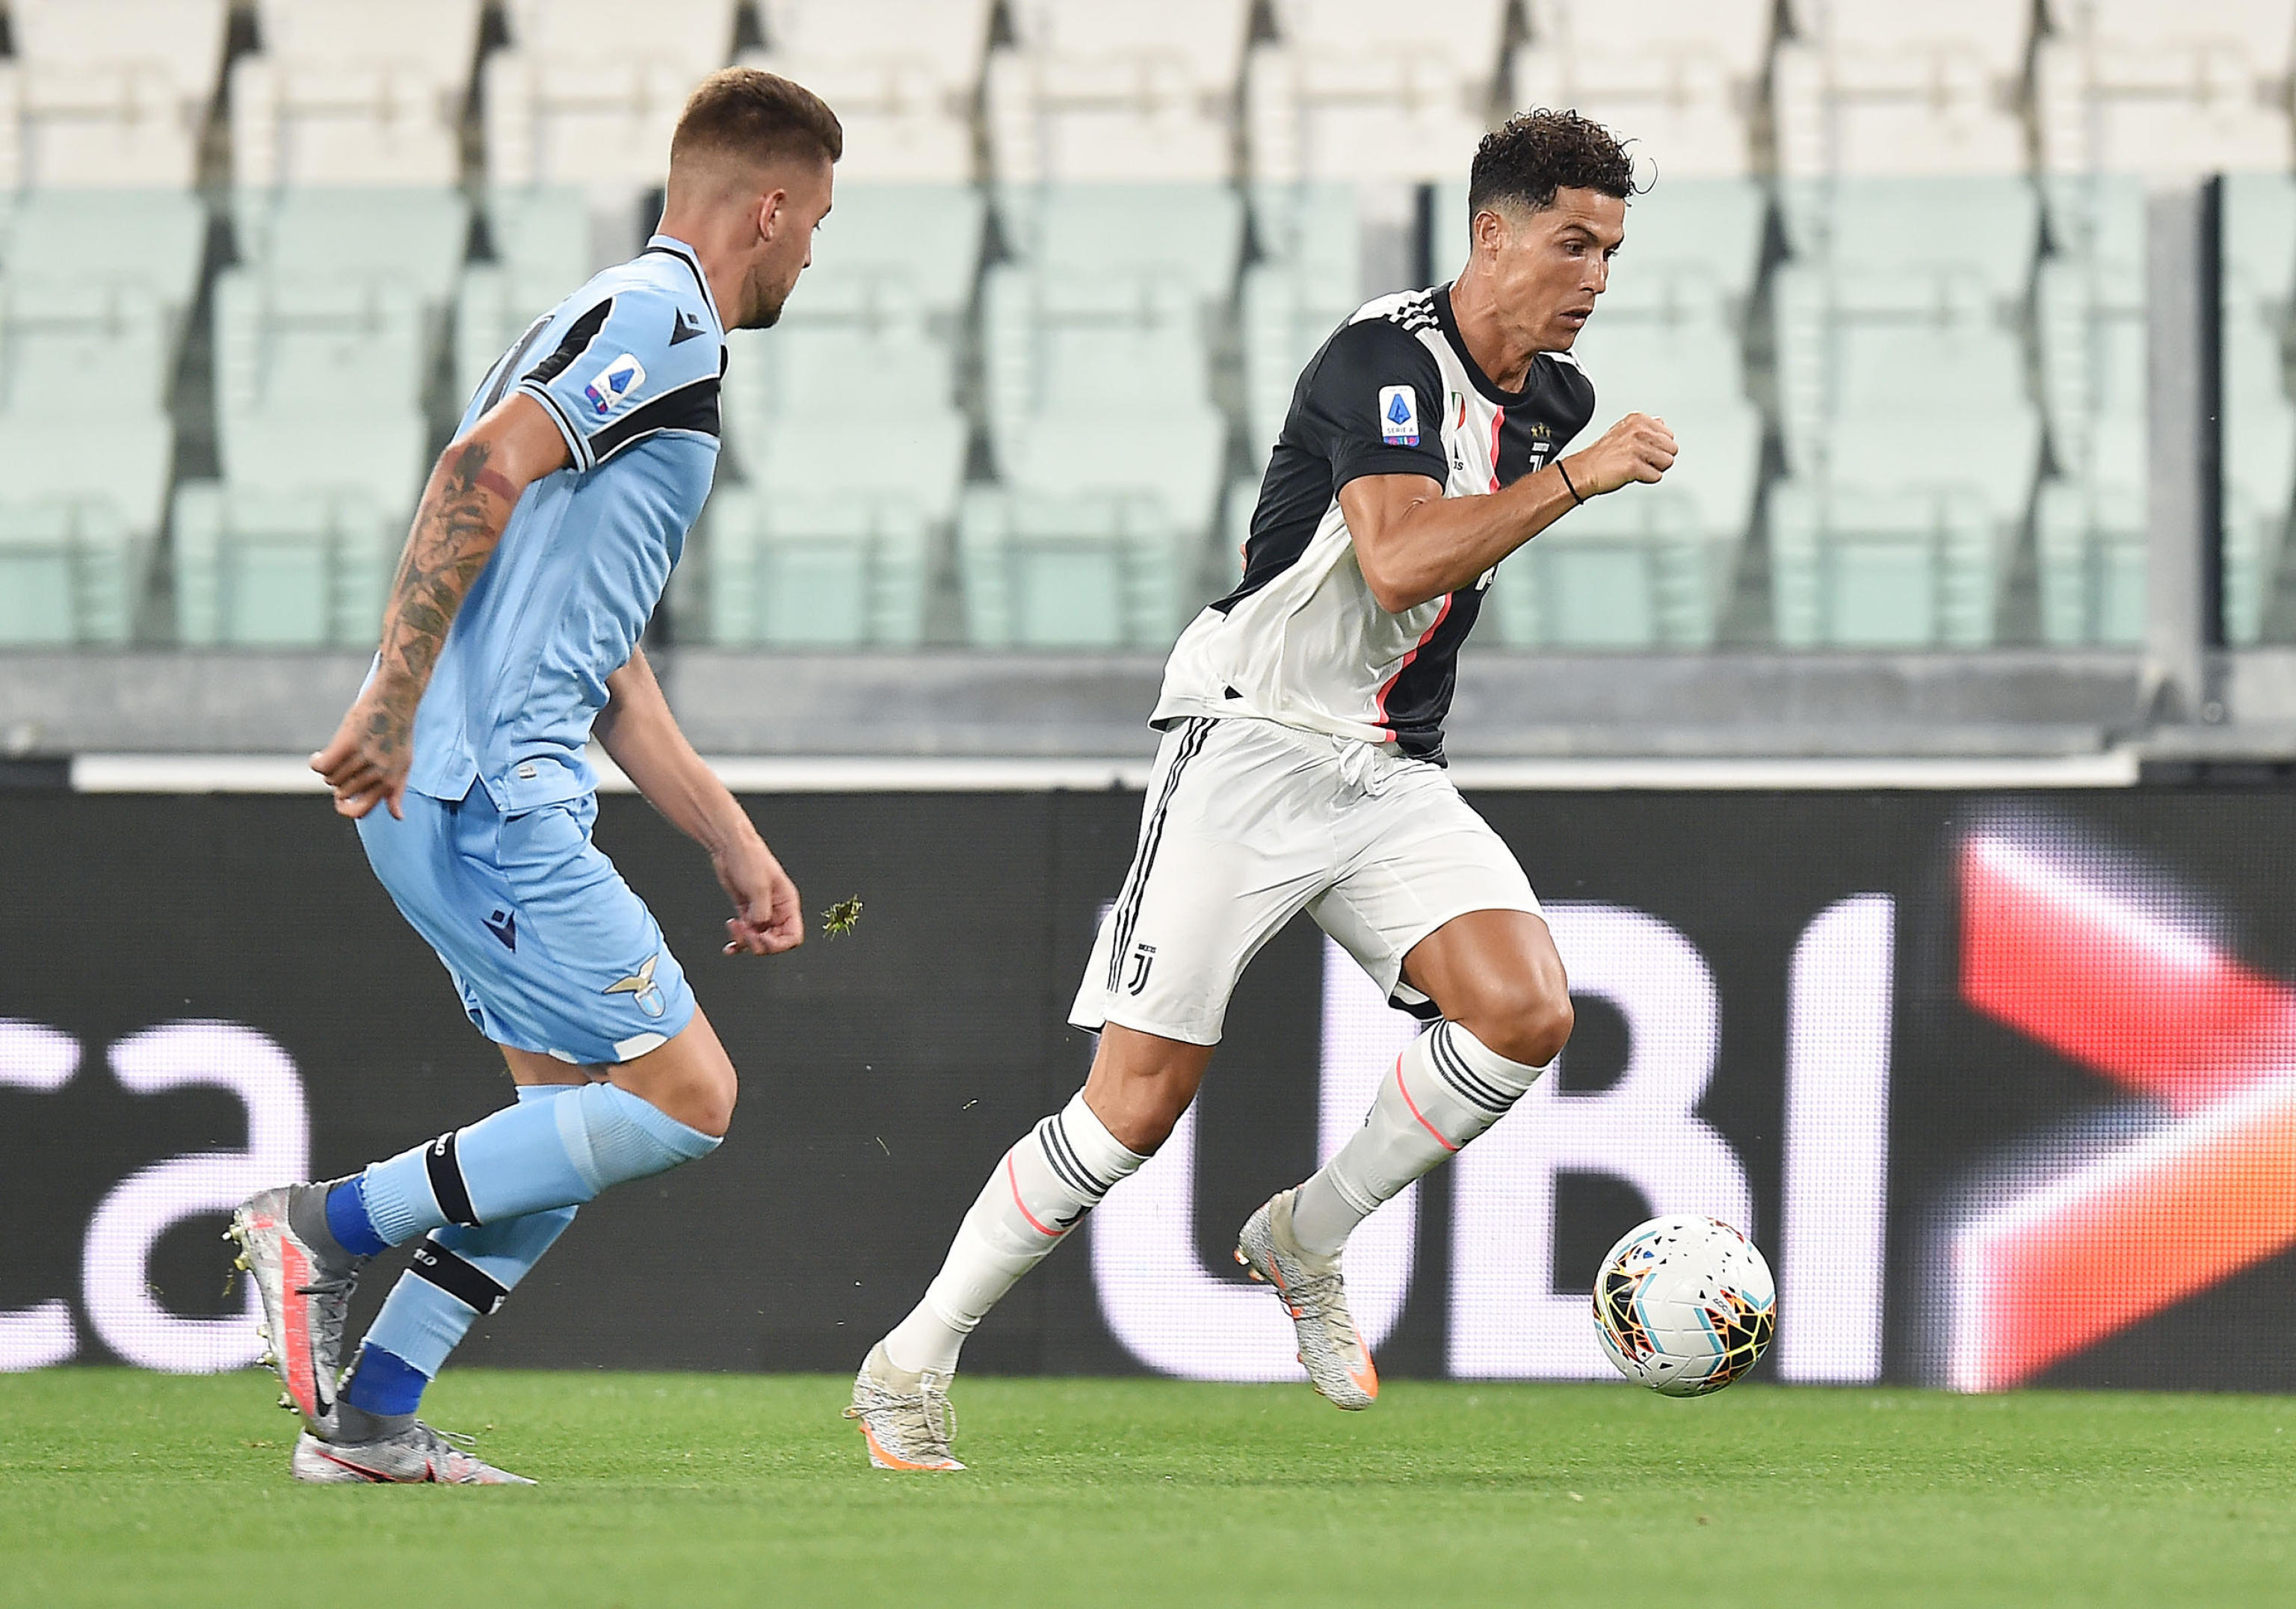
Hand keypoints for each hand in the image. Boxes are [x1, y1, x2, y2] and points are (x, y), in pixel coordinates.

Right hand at [310, 691, 410, 819]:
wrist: (395, 700)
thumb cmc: (398, 733)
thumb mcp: (405, 764)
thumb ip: (397, 792)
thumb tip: (398, 817)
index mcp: (391, 780)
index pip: (361, 809)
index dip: (347, 808)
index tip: (340, 801)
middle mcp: (379, 772)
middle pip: (342, 791)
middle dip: (338, 781)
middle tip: (343, 763)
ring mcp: (364, 758)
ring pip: (331, 778)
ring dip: (329, 768)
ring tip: (337, 753)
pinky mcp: (348, 743)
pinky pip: (321, 766)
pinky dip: (316, 762)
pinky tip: (319, 755)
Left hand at [716, 833, 803, 955]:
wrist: (729, 847)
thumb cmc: (750, 858)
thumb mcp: (759, 887)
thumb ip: (761, 912)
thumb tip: (759, 926)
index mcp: (787, 903)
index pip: (793, 936)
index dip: (779, 943)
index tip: (764, 937)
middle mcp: (776, 910)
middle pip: (775, 941)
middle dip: (758, 941)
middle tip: (747, 931)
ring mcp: (760, 911)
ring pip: (757, 940)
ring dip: (744, 940)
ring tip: (736, 927)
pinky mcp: (745, 911)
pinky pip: (745, 934)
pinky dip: (737, 942)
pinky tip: (730, 946)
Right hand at [1561, 413, 1676, 497]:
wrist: (1585, 470)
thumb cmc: (1603, 454)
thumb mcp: (1625, 429)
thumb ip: (1646, 426)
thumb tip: (1661, 423)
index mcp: (1638, 419)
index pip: (1669, 434)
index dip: (1658, 446)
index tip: (1643, 450)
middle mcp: (1638, 431)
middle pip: (1672, 449)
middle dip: (1660, 458)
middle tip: (1642, 460)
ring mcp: (1637, 448)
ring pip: (1667, 462)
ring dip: (1654, 468)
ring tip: (1637, 466)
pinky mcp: (1634, 466)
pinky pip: (1656, 476)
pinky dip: (1646, 479)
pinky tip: (1633, 474)